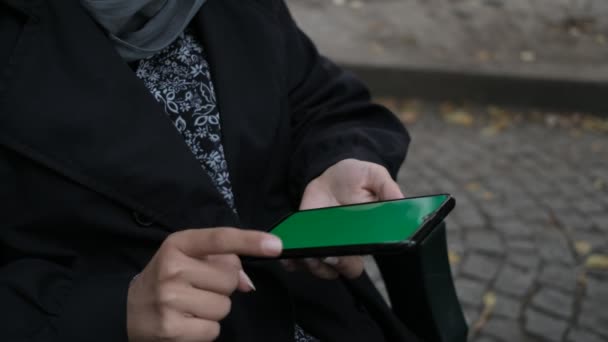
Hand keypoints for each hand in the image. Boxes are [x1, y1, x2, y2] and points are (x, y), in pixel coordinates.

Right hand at [127, 228, 281, 341]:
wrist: (126, 311)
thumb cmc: (166, 279)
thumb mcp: (186, 259)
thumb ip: (220, 261)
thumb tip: (247, 282)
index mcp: (178, 245)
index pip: (220, 239)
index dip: (250, 241)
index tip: (276, 245)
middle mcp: (172, 268)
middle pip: (229, 278)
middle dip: (222, 285)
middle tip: (198, 287)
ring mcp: (170, 300)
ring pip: (224, 306)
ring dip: (214, 309)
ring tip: (190, 306)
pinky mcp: (172, 329)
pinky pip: (213, 330)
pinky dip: (205, 330)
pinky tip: (186, 322)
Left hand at [283, 159, 402, 279]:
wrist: (333, 174)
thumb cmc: (357, 177)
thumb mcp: (374, 175)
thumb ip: (387, 188)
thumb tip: (399, 202)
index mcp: (364, 238)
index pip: (357, 263)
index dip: (346, 263)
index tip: (336, 253)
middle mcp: (345, 246)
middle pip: (337, 270)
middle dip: (327, 265)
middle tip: (319, 252)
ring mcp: (324, 244)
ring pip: (318, 268)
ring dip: (309, 263)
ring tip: (302, 250)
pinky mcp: (306, 240)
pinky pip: (297, 260)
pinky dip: (291, 260)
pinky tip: (288, 250)